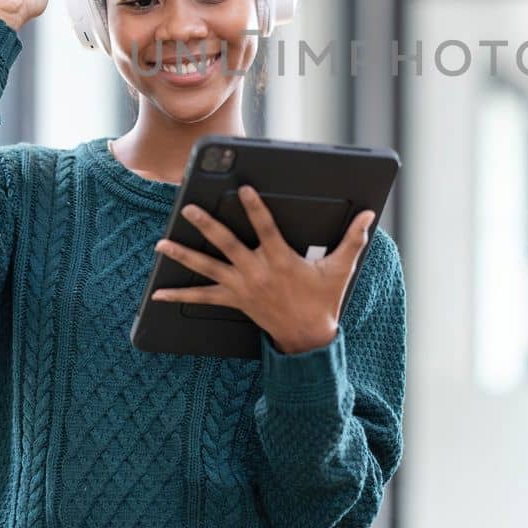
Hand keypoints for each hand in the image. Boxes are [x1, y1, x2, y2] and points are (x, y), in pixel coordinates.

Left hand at [151, 185, 375, 354]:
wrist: (307, 337)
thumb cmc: (323, 300)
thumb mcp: (340, 270)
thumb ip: (353, 239)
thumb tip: (369, 215)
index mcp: (282, 261)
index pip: (266, 229)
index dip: (256, 208)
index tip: (244, 189)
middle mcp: (257, 273)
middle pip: (227, 244)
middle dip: (207, 225)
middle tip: (189, 208)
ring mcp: (243, 287)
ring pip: (208, 267)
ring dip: (184, 254)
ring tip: (162, 243)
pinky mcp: (234, 300)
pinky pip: (202, 298)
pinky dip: (179, 294)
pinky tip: (158, 291)